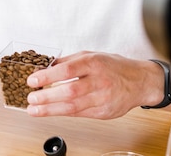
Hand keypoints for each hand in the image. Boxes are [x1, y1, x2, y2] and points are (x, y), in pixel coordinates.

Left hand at [25, 52, 166, 118]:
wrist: (140, 81)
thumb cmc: (113, 67)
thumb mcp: (91, 55)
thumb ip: (68, 61)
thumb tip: (45, 66)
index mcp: (93, 63)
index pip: (67, 70)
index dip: (48, 76)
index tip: (33, 80)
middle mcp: (99, 81)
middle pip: (69, 91)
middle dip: (46, 96)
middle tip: (31, 98)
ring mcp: (102, 98)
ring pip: (73, 107)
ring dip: (50, 110)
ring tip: (34, 109)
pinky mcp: (103, 112)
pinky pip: (79, 114)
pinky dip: (63, 113)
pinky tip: (50, 112)